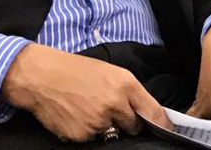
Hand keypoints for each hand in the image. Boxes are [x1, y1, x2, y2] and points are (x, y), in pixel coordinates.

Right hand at [0, 44, 169, 142]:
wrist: (43, 77)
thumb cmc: (78, 71)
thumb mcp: (112, 72)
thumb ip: (131, 92)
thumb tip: (146, 111)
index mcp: (126, 86)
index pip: (153, 112)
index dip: (161, 124)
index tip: (167, 130)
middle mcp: (114, 105)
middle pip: (133, 126)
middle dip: (127, 121)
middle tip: (111, 108)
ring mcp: (97, 123)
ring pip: (112, 133)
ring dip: (106, 126)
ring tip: (89, 108)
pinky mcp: (80, 136)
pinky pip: (92, 139)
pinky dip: (87, 131)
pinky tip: (77, 116)